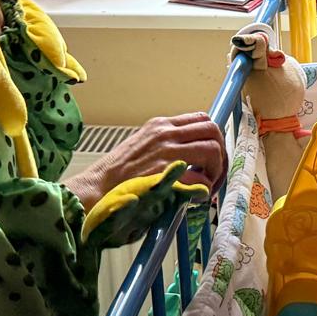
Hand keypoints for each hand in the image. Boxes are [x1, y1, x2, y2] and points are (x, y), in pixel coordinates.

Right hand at [65, 112, 226, 210]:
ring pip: (211, 150)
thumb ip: (166, 146)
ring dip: (216, 170)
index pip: (201, 119)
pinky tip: (195, 197)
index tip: (213, 155)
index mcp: (159, 125)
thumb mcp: (142, 147)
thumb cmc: (117, 175)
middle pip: (212, 129)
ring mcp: (165, 152)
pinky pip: (199, 177)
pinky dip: (203, 188)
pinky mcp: (164, 174)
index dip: (213, 137)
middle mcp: (165, 133)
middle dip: (220, 152)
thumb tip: (191, 156)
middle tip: (215, 173)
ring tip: (207, 185)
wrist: (96, 189)